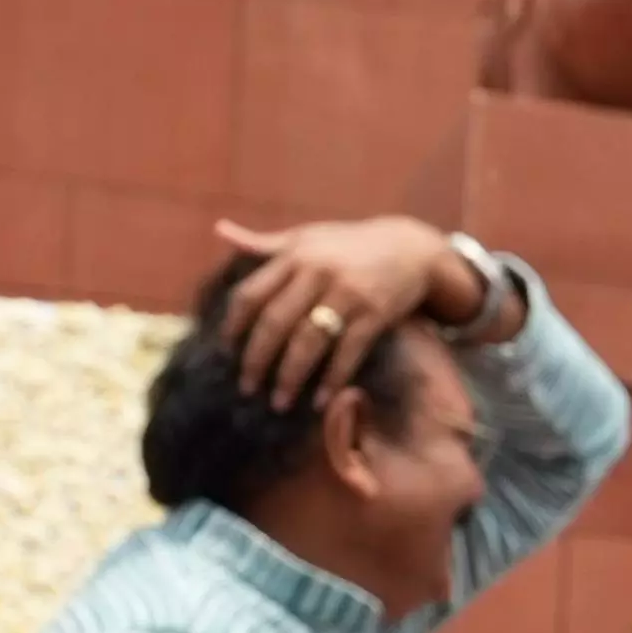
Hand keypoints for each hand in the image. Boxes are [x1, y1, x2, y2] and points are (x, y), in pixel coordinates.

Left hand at [208, 215, 475, 408]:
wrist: (410, 248)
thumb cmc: (350, 245)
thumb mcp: (306, 238)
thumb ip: (264, 243)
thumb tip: (220, 230)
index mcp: (295, 255)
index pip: (252, 293)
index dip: (234, 326)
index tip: (226, 351)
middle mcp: (318, 272)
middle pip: (275, 322)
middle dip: (257, 359)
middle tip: (246, 387)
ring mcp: (348, 294)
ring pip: (309, 341)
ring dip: (290, 376)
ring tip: (278, 402)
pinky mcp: (375, 313)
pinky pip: (348, 352)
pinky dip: (333, 379)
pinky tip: (320, 401)